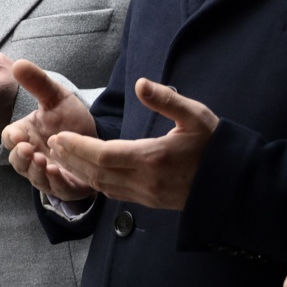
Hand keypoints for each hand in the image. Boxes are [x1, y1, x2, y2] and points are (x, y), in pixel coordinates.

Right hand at [3, 60, 97, 200]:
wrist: (98, 139)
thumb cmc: (71, 120)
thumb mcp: (56, 98)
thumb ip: (38, 83)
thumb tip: (18, 63)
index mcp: (26, 135)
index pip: (9, 139)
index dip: (12, 138)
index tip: (19, 135)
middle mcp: (32, 157)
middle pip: (17, 161)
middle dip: (21, 157)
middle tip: (29, 150)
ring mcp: (46, 174)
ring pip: (33, 177)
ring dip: (36, 171)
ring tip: (44, 161)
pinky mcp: (64, 187)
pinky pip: (55, 189)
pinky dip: (55, 182)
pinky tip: (58, 172)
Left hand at [46, 79, 216, 210]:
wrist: (235, 183)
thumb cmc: (216, 146)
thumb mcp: (195, 116)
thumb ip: (166, 100)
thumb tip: (141, 83)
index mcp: (153, 158)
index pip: (103, 155)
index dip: (77, 147)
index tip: (57, 136)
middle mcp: (145, 181)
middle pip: (96, 173)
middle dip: (70, 159)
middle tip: (51, 144)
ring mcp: (147, 195)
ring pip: (102, 186)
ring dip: (78, 172)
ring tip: (61, 157)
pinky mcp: (149, 202)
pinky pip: (114, 194)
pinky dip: (95, 183)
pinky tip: (85, 173)